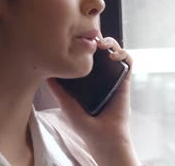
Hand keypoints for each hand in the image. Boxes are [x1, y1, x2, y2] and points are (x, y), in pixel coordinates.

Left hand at [46, 36, 140, 165]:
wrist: (104, 137)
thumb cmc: (85, 125)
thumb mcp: (66, 104)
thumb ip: (57, 89)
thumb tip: (46, 73)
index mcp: (88, 78)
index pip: (87, 55)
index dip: (84, 44)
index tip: (77, 39)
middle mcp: (102, 74)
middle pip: (101, 49)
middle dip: (97, 39)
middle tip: (91, 37)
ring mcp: (114, 76)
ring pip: (115, 51)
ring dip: (111, 42)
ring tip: (102, 44)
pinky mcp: (125, 80)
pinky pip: (129, 61)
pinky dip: (123, 54)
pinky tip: (113, 56)